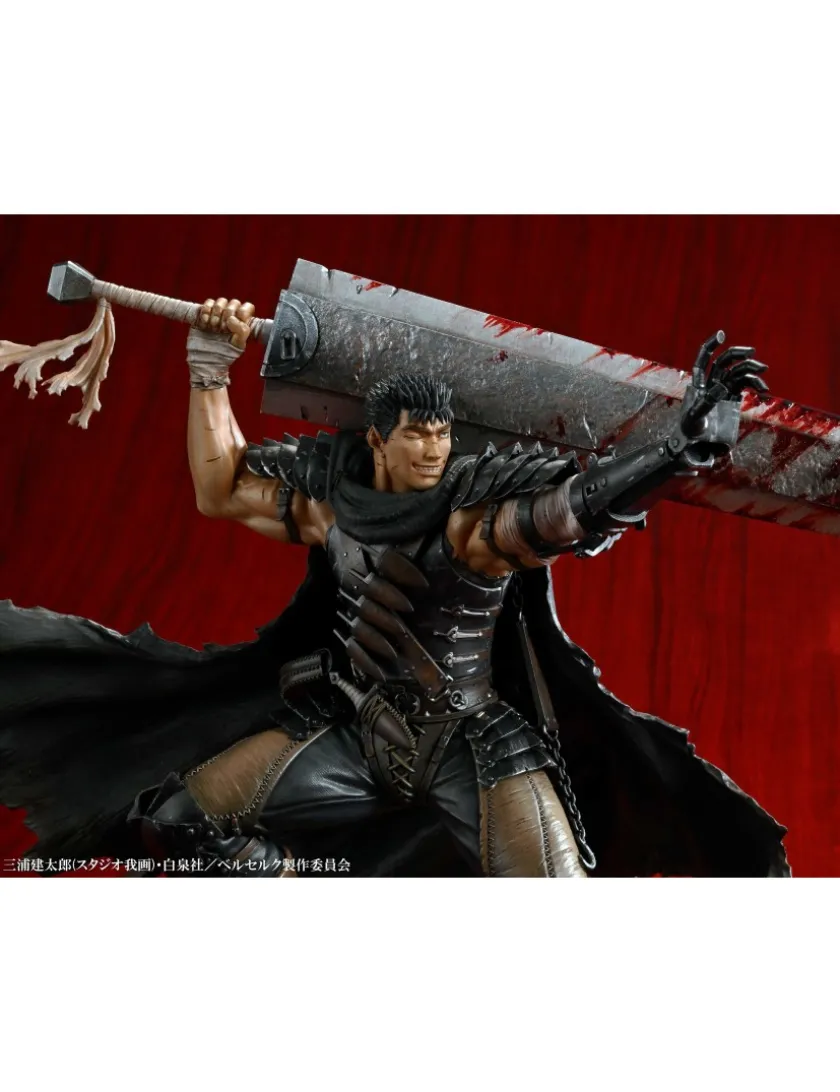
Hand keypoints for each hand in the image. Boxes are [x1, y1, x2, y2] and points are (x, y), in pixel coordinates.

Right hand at [198, 297, 255, 349]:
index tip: (234, 325)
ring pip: (221, 301)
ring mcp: (218, 314)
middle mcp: (231, 317)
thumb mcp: (237, 346)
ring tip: (213, 328)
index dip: (242, 312)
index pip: (247, 307)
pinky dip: (206, 311)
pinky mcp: (205, 313)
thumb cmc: (223, 354)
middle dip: (227, 315)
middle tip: (222, 329)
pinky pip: (208, 302)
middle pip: (234, 303)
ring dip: (216, 314)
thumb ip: (242, 331)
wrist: (204, 359)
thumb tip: (232, 318)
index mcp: (242, 323)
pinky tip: (204, 323)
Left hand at [677, 331, 769, 466]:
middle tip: (752, 353)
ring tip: (763, 370)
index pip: (703, 360)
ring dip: (750, 369)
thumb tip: (723, 387)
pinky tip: (763, 388)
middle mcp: (711, 384)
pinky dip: (754, 383)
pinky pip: (744, 385)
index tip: (722, 334)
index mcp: (698, 384)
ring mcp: (723, 391)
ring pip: (737, 372)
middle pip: (724, 362)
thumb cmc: (690, 431)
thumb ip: (707, 402)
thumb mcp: (695, 418)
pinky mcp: (732, 399)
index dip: (710, 346)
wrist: (695, 445)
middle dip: (737, 354)